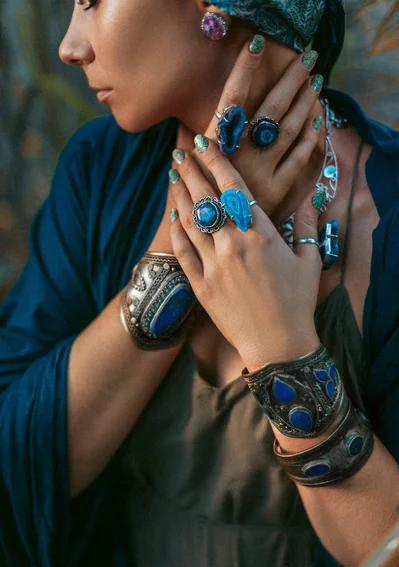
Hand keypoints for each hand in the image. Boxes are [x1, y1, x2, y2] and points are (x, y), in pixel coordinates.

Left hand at [169, 137, 320, 371]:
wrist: (277, 344)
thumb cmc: (297, 302)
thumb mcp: (310, 261)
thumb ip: (307, 225)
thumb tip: (310, 198)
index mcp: (261, 234)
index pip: (233, 188)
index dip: (216, 162)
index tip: (203, 143)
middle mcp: (233, 244)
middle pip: (206, 199)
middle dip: (191, 172)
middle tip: (179, 153)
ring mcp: (214, 265)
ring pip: (190, 221)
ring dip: (179, 195)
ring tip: (172, 176)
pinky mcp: (201, 285)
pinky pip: (183, 252)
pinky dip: (176, 231)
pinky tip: (172, 215)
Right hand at [173, 38, 323, 216]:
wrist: (215, 243)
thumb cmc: (200, 204)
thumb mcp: (189, 172)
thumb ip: (189, 147)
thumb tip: (188, 126)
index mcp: (215, 148)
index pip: (231, 101)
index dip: (243, 71)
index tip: (256, 45)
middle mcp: (239, 157)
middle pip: (270, 109)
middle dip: (290, 80)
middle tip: (306, 59)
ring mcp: (261, 173)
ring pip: (289, 130)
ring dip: (305, 103)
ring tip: (315, 82)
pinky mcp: (278, 191)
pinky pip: (299, 159)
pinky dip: (309, 138)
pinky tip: (317, 121)